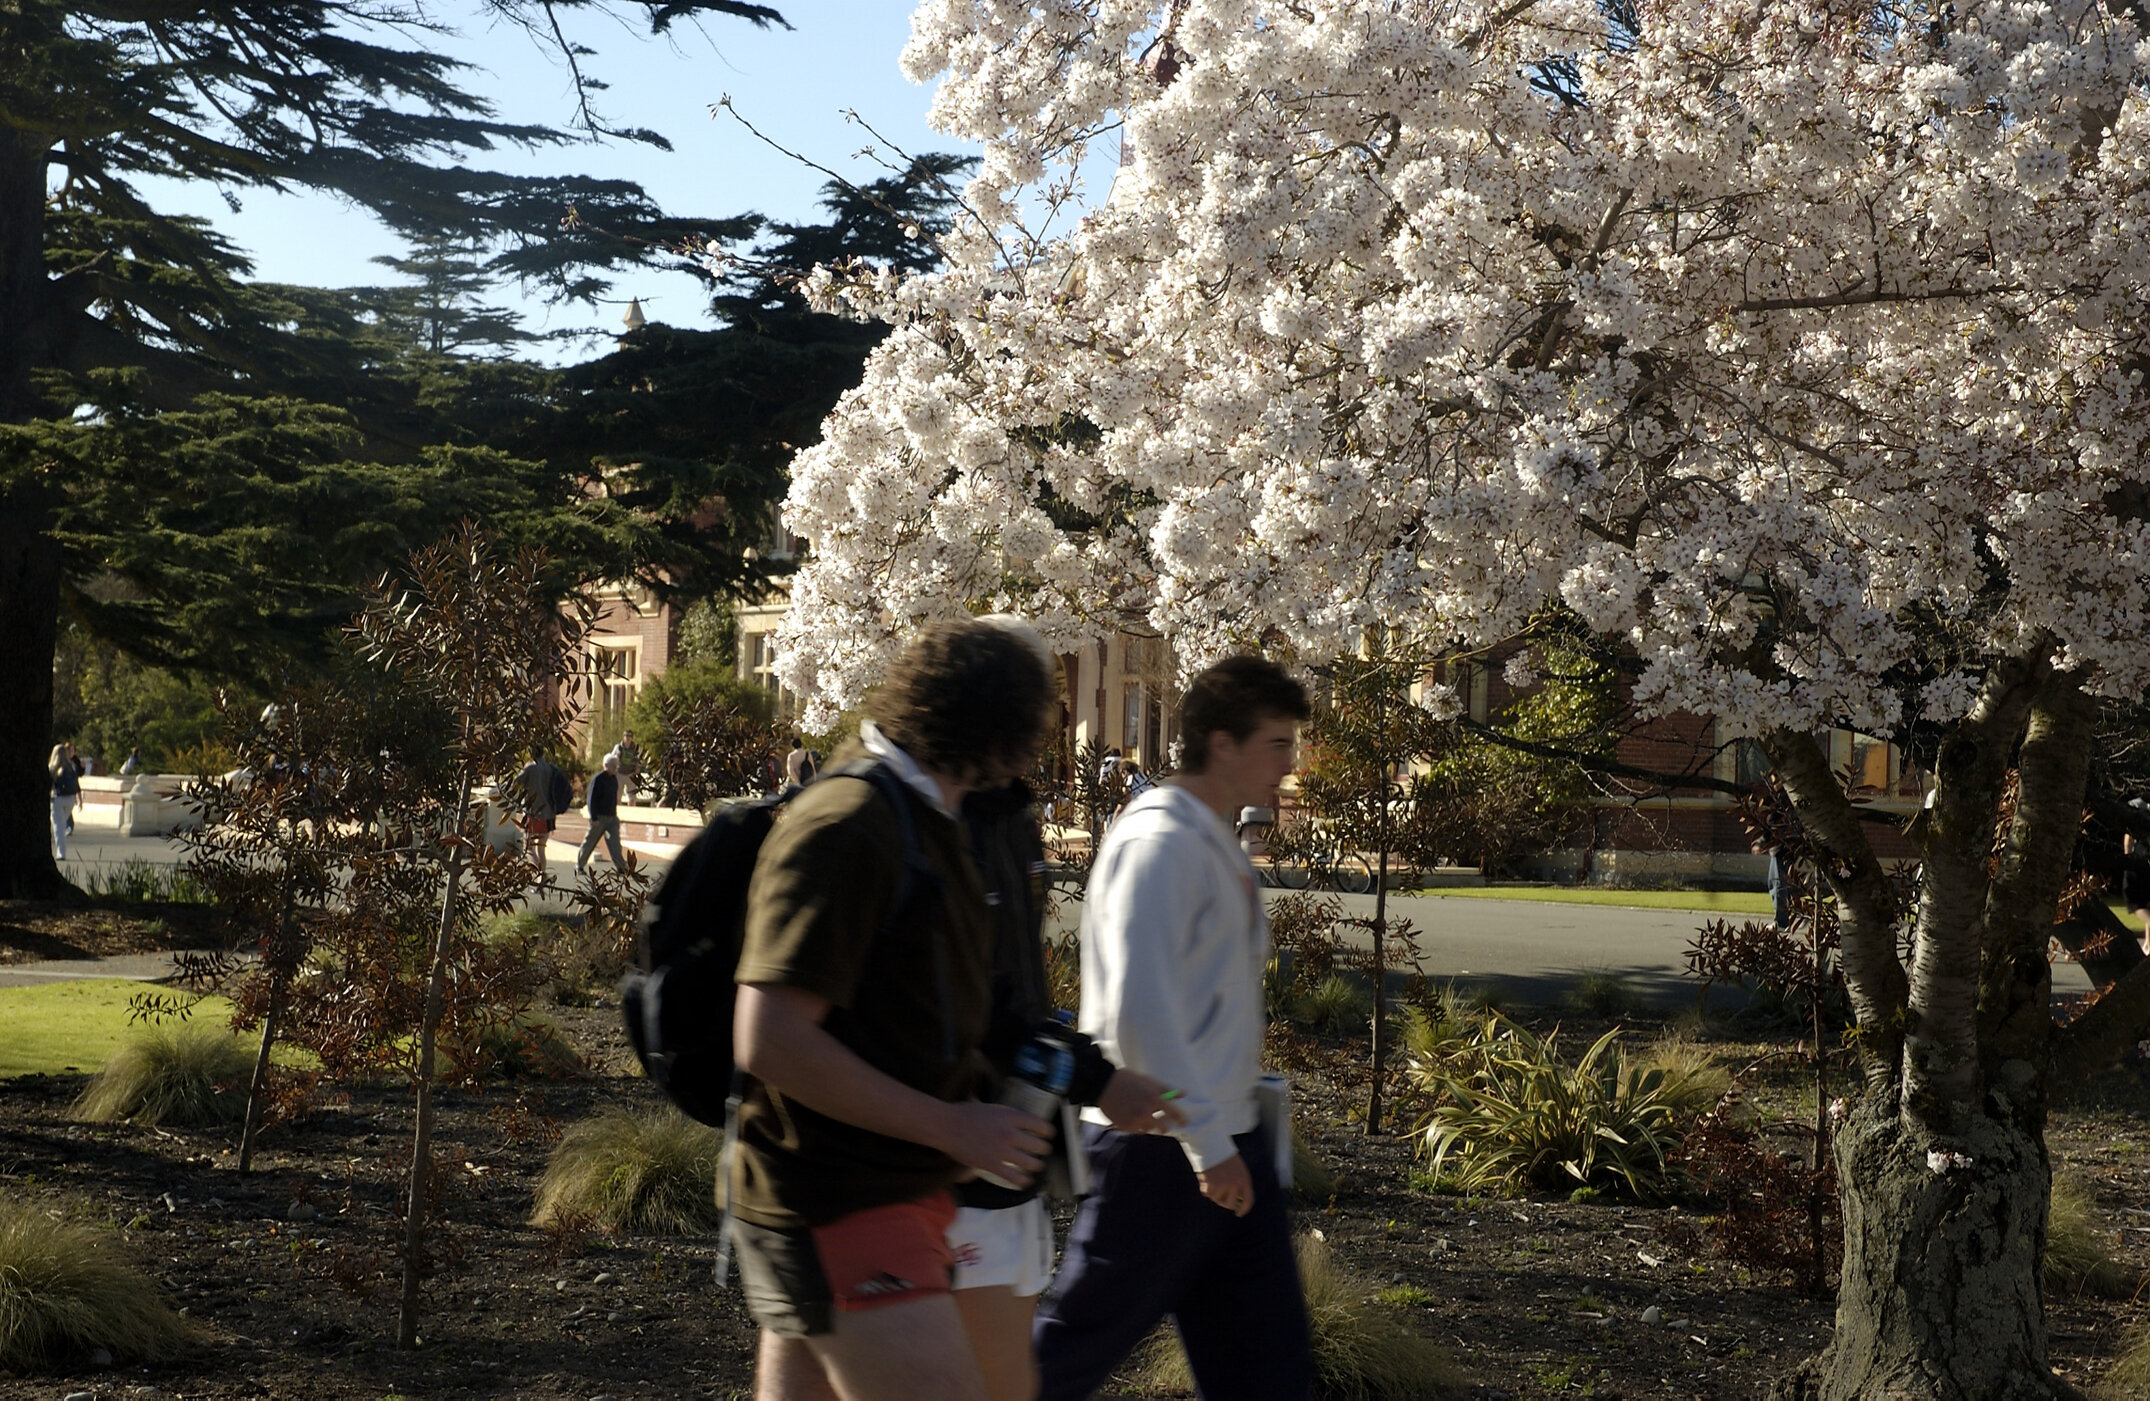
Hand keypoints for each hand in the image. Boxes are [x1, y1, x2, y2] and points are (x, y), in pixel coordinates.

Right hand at [931, 1101, 1053, 1186]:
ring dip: (1036, 1165)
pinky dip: (1023, 1181)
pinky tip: (1026, 1180)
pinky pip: (1014, 1177)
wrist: (947, 1126)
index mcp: (1011, 1116)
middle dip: (1044, 1149)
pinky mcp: (993, 1166)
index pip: (1041, 1125)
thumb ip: (1009, 1116)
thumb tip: (1022, 1122)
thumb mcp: (994, 1108)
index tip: (1049, 1135)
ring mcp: (1002, 1151)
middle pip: (1039, 1146)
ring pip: (1031, 1163)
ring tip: (1036, 1165)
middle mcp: (1010, 1133)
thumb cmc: (966, 1114)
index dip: (1048, 1132)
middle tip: (1043, 1151)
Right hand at [1097, 1069, 1188, 1134]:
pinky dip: (1136, 1125)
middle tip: (1163, 1125)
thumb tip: (1184, 1094)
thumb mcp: (1149, 1081)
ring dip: (1148, 1125)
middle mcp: (1146, 1112)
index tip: (1185, 1123)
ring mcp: (1135, 1121)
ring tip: (1140, 1114)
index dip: (1181, 1120)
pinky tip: (1130, 1115)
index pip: (1174, 1114)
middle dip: (1164, 1127)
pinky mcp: (1125, 1126)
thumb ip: (1167, 1090)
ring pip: (1148, 1129)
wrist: (1104, 1084)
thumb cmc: (1129, 1080)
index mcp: (1154, 1098)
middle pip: (1163, 1128)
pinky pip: (1136, 1130)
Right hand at [1197, 1153, 1254, 1216]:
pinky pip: (1206, 1193)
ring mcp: (1224, 1186)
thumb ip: (1238, 1182)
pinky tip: (1205, 1177)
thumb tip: (1234, 1200)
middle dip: (1224, 1202)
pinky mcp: (1211, 1186)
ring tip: (1211, 1178)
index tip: (1238, 1213)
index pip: (1248, 1201)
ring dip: (1212, 1192)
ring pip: (1216, 1199)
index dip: (1243, 1209)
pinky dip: (1204, 1187)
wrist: (1211, 1144)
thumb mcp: (1236, 1168)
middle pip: (1230, 1204)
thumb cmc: (1223, 1155)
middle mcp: (1236, 1185)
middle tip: (1219, 1197)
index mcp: (1245, 1179)